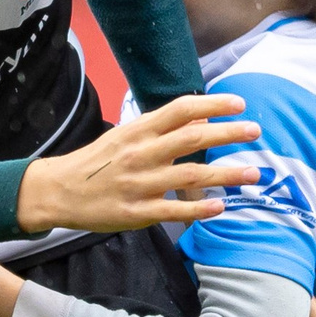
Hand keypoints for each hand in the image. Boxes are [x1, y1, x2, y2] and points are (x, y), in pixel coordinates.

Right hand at [15, 93, 260, 234]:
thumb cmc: (97, 162)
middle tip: (257, 132)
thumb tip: (200, 118)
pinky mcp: (137, 212)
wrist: (58, 191)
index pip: (182, 109)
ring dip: (227, 174)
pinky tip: (221, 206)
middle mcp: (142, 153)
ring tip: (253, 174)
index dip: (214, 105)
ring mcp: (140, 183)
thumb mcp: (126, 136)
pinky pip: (174, 208)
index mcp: (138, 130)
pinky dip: (199, 207)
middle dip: (229, 133)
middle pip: (193, 138)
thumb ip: (161, 129)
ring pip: (191, 175)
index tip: (240, 105)